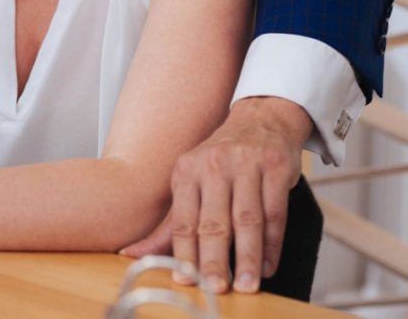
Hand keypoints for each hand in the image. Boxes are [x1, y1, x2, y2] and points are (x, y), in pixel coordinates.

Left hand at [120, 97, 309, 294]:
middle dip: (214, 259)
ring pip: (247, 220)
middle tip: (216, 288)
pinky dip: (272, 243)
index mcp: (186, 170)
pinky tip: (267, 265)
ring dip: (247, 256)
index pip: (182, 220)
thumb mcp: (189, 181)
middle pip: (213, 222)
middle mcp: (214, 166)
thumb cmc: (220, 159)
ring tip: (246, 284)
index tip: (185, 279)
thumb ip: (169, 224)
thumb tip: (132, 254)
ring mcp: (247, 165)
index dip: (183, 252)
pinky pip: (275, 213)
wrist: (260, 119)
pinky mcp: (275, 168)